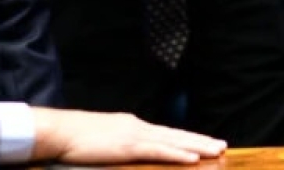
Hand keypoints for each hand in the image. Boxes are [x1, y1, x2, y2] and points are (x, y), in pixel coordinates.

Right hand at [31, 107, 226, 163]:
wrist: (61, 131)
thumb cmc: (76, 138)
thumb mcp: (103, 141)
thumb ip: (119, 145)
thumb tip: (129, 152)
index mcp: (132, 126)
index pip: (166, 133)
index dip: (186, 139)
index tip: (204, 143)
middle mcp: (138, 127)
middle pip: (176, 134)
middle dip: (200, 140)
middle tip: (222, 145)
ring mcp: (134, 135)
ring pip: (174, 140)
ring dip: (198, 146)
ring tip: (217, 150)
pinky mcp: (129, 146)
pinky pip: (159, 150)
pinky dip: (178, 152)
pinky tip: (193, 156)